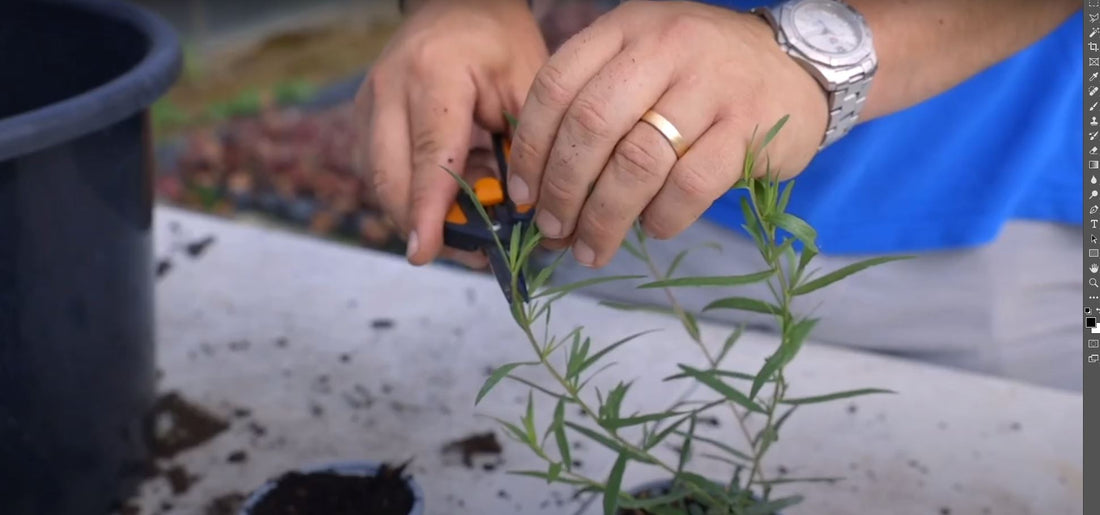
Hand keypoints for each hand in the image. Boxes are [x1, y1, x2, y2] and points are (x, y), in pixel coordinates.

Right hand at [356, 0, 547, 266]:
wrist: (457, 5)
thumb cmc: (499, 43)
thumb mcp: (526, 86)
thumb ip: (523, 149)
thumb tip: (522, 217)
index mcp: (433, 75)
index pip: (430, 156)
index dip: (428, 209)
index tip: (425, 250)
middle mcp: (388, 88)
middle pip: (390, 176)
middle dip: (419, 222)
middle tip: (460, 250)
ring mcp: (367, 102)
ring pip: (378, 179)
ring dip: (416, 210)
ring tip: (465, 215)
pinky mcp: (362, 116)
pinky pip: (378, 170)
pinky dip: (409, 192)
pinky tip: (447, 190)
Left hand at [506, 0, 828, 266]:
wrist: (798, 64)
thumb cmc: (700, 74)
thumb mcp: (643, 59)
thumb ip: (594, 102)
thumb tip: (542, 187)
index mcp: (626, 30)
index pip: (556, 85)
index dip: (532, 147)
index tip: (525, 192)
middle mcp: (665, 48)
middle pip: (591, 127)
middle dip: (563, 189)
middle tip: (554, 229)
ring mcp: (710, 86)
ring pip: (637, 162)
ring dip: (605, 216)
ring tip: (592, 246)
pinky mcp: (749, 127)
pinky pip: (691, 185)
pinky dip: (663, 217)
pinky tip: (653, 228)